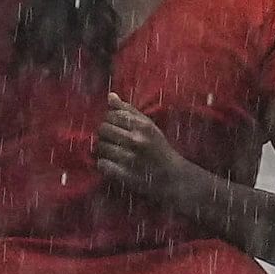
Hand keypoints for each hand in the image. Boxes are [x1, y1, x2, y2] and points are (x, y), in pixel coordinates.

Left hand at [91, 93, 199, 207]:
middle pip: (103, 129)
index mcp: (143, 126)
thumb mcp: (149, 126)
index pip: (112, 115)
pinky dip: (104, 165)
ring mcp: (129, 158)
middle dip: (104, 134)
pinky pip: (102, 164)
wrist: (173, 177)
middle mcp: (136, 140)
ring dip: (103, 150)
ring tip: (112, 152)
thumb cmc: (159, 148)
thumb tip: (110, 96)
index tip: (114, 127)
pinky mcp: (124, 175)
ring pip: (101, 146)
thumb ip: (129, 110)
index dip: (109, 120)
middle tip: (111, 140)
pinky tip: (112, 165)